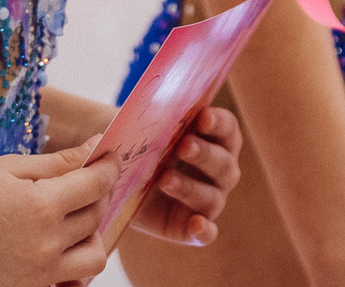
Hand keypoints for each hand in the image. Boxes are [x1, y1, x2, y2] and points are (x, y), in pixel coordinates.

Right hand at [0, 146, 115, 286]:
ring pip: (92, 257)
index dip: (108, 167)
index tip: (109, 158)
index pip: (96, 185)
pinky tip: (55, 244)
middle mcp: (45, 246)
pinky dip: (71, 264)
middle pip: (96, 218)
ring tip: (71, 217)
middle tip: (84, 181)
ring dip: (91, 234)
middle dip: (97, 195)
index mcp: (42, 207)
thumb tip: (96, 148)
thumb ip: (58, 163)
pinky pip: (67, 281)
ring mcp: (35, 276)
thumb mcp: (10, 168)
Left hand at [119, 102, 243, 248]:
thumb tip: (153, 110)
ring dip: (191, 187)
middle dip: (204, 154)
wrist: (117, 177)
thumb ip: (153, 120)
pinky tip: (196, 224)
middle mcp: (220, 171)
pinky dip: (204, 230)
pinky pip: (206, 234)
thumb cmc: (138, 143)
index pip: (227, 129)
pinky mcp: (189, 228)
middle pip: (224, 164)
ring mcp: (209, 201)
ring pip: (213, 197)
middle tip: (183, 146)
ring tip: (165, 179)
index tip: (202, 116)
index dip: (218, 122)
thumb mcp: (143, 128)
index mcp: (216, 139)